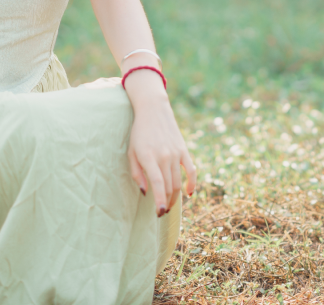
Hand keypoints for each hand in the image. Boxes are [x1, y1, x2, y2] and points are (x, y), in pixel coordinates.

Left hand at [125, 75, 196, 216]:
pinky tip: (189, 194)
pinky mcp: (184, 150)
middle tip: (161, 212)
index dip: (160, 201)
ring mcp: (176, 153)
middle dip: (166, 203)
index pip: (158, 184)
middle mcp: (164, 156)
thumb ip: (137, 173)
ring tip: (169, 205)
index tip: (159, 213)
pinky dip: (192, 183)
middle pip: (170, 187)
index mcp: (149, 157)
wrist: (153, 110)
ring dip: (175, 197)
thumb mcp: (131, 152)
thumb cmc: (139, 133)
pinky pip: (192, 170)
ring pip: (179, 182)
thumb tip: (145, 192)